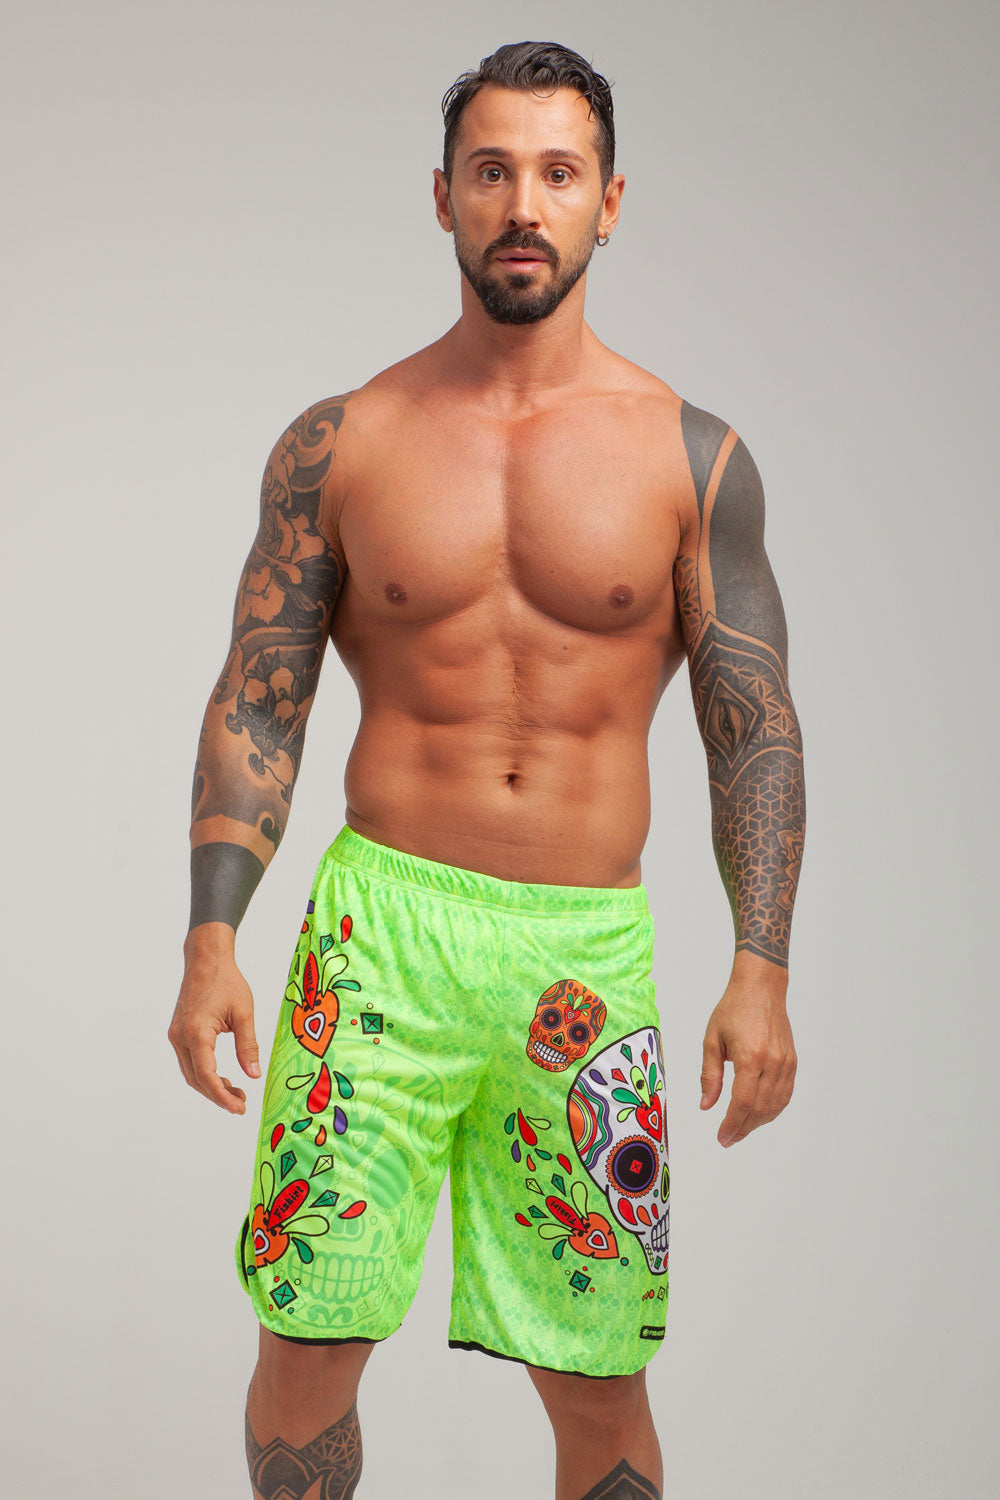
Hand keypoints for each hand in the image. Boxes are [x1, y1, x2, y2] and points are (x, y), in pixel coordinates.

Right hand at [168, 924, 260, 1113]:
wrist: (206, 959)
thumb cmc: (226, 981)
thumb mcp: (243, 1013)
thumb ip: (248, 1046)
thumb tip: (254, 1075)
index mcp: (196, 1033)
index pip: (207, 1075)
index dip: (222, 1096)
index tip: (239, 1108)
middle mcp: (180, 1037)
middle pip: (196, 1079)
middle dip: (218, 1096)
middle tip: (241, 1104)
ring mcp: (176, 1036)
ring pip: (191, 1073)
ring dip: (211, 1087)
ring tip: (236, 1093)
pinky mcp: (179, 1033)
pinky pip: (190, 1061)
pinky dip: (205, 1074)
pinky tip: (223, 1078)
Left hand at [700, 952, 796, 1146]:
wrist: (761, 988)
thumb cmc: (734, 1009)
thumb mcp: (712, 1039)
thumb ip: (709, 1075)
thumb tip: (706, 1105)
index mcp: (751, 1056)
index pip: (742, 1102)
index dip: (732, 1124)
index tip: (721, 1137)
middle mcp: (772, 1062)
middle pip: (759, 1108)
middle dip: (743, 1128)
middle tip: (728, 1139)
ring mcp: (786, 1063)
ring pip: (775, 1105)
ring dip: (758, 1122)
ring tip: (740, 1129)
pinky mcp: (792, 1062)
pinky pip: (785, 1095)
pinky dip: (772, 1109)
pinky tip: (758, 1114)